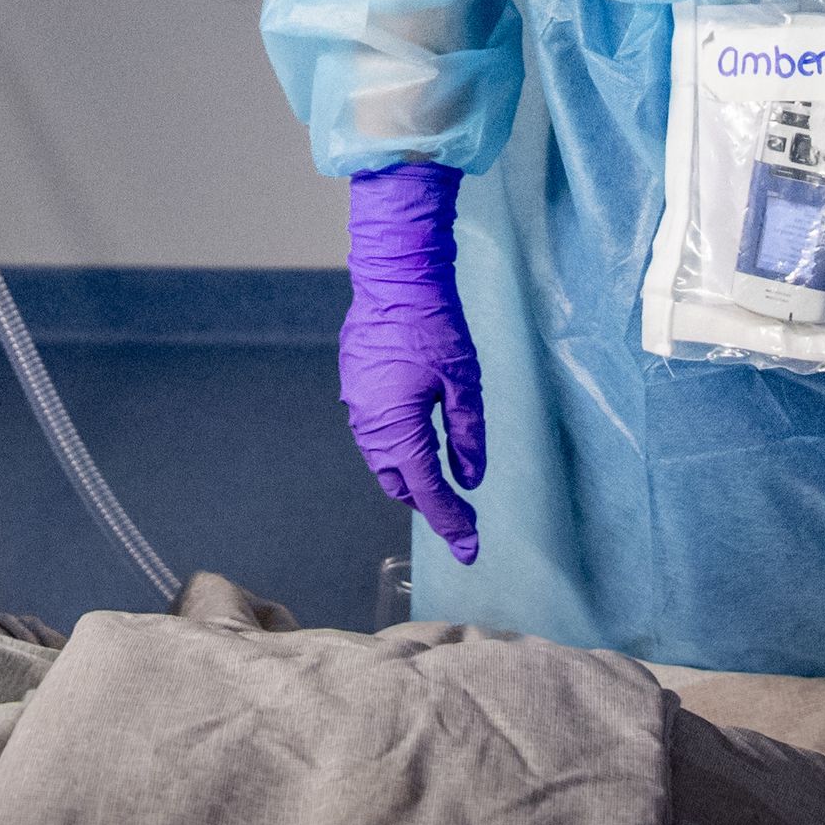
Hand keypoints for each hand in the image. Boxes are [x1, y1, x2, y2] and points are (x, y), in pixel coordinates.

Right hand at [340, 165, 484, 565]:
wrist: (395, 276)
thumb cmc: (435, 325)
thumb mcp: (465, 384)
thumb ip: (468, 436)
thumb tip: (470, 479)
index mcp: (398, 428)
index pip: (428, 491)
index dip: (451, 522)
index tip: (470, 549)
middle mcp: (370, 424)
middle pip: (399, 481)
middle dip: (429, 501)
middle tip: (460, 513)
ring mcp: (357, 403)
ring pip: (383, 458)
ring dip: (410, 474)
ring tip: (440, 479)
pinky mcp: (354, 384)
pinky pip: (374, 431)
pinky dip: (396, 446)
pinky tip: (416, 435)